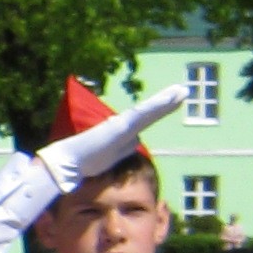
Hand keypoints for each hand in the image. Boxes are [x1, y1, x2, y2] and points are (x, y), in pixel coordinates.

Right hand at [40, 81, 191, 190]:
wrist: (69, 162)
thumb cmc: (85, 162)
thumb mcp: (111, 156)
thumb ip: (124, 147)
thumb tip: (136, 140)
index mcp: (122, 131)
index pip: (145, 120)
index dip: (160, 110)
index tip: (174, 102)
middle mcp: (124, 125)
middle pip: (150, 113)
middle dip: (167, 102)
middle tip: (183, 91)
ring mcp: (123, 124)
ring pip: (148, 111)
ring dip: (165, 101)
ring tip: (181, 91)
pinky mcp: (121, 127)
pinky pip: (142, 115)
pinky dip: (156, 106)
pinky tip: (167, 100)